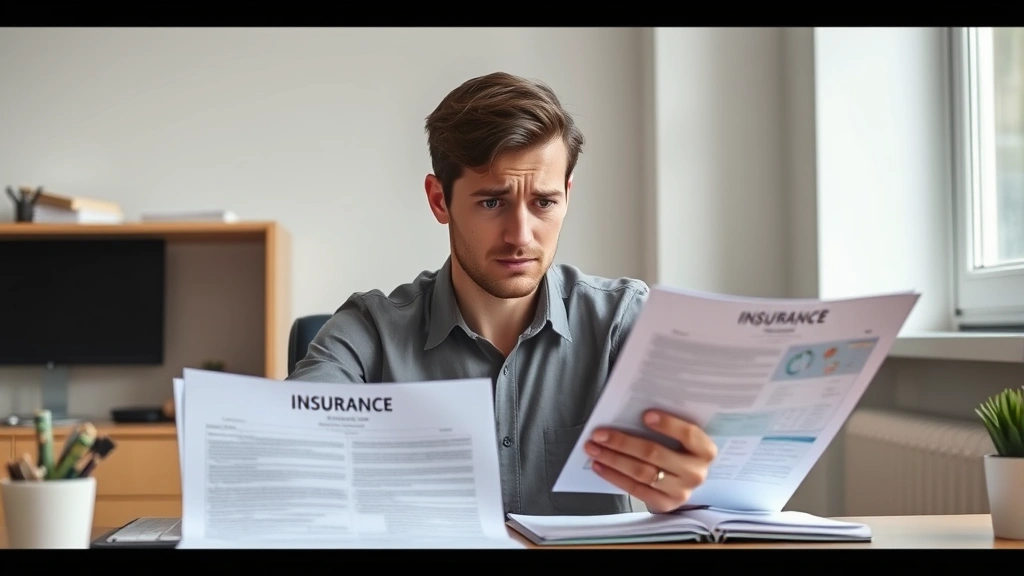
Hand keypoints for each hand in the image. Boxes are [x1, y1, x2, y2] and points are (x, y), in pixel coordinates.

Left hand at [584, 410, 717, 513]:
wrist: (684, 482)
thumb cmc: (678, 450)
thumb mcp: (681, 438)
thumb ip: (666, 426)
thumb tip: (630, 412)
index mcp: (705, 450)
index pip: (688, 434)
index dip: (667, 424)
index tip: (644, 415)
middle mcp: (695, 473)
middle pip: (655, 454)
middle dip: (622, 442)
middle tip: (599, 434)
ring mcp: (681, 492)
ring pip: (641, 472)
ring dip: (613, 459)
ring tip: (594, 448)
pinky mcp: (665, 504)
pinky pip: (635, 489)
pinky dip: (614, 476)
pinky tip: (599, 466)